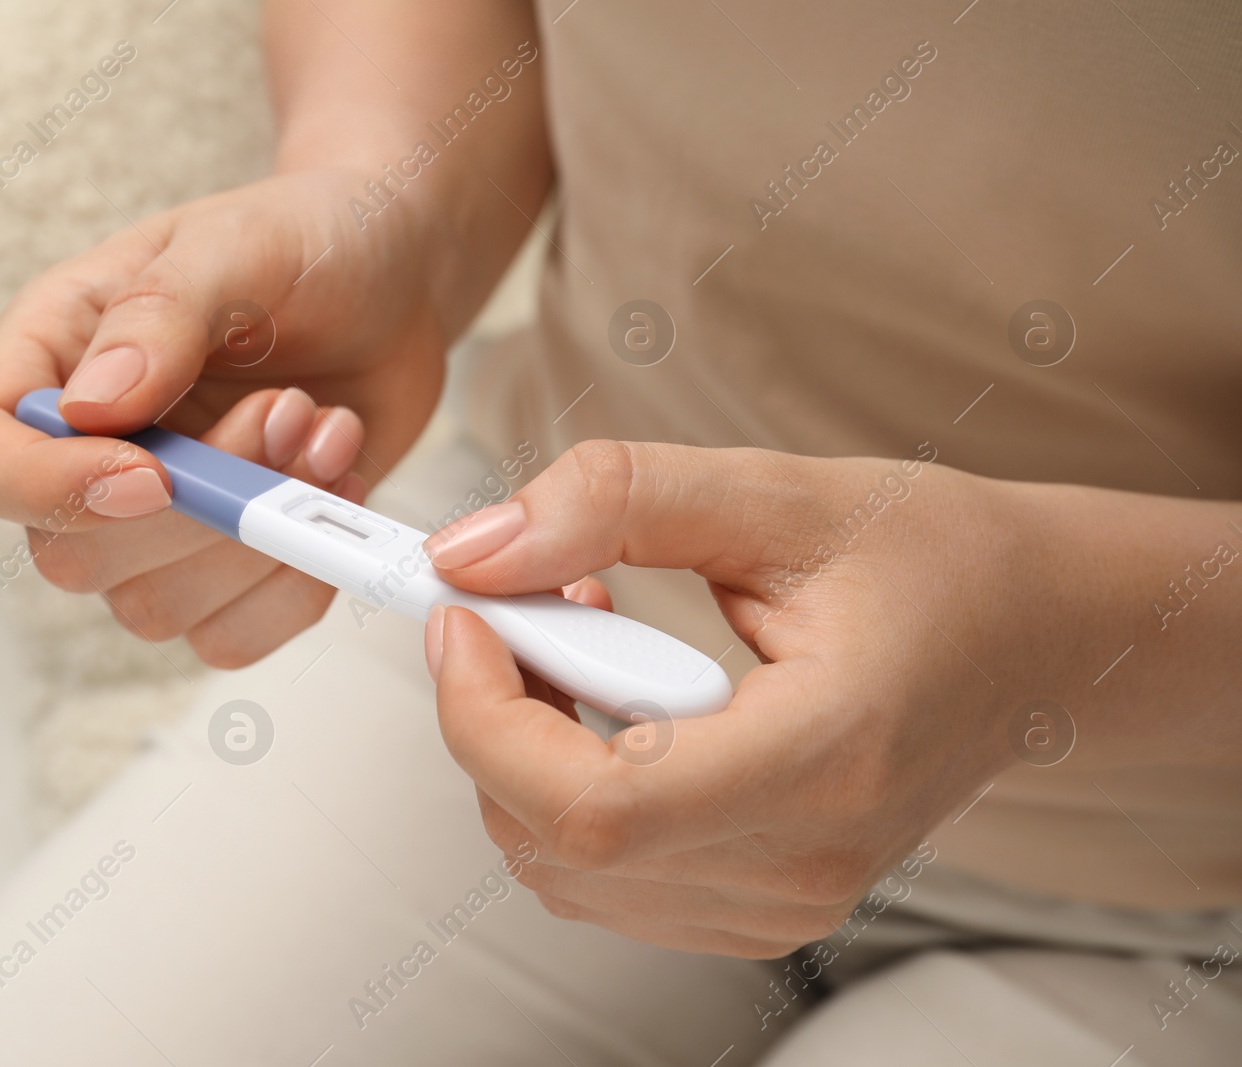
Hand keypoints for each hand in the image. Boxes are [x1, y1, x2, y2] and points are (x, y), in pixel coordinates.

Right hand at [0, 170, 449, 664]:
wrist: (394, 285)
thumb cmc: (306, 243)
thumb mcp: (238, 242)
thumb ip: (161, 314)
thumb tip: (92, 408)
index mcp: (54, 360)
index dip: (49, 489)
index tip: (155, 473)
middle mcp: (88, 454)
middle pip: (70, 558)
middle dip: (200, 509)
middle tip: (289, 409)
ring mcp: (158, 524)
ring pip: (155, 609)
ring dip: (260, 540)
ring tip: (322, 431)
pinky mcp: (228, 569)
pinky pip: (231, 636)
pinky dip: (297, 583)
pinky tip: (337, 487)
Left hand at [422, 440, 1045, 955]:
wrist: (1035, 635)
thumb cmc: (937, 561)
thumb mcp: (780, 493)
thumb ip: (616, 502)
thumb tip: (475, 549)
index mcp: (821, 760)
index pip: (598, 808)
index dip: (488, 718)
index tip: (463, 618)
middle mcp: (800, 862)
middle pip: (558, 845)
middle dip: (495, 720)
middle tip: (524, 606)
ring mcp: (781, 902)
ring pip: (563, 870)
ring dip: (526, 752)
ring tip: (588, 640)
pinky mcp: (761, 904)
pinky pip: (604, 878)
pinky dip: (566, 789)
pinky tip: (612, 701)